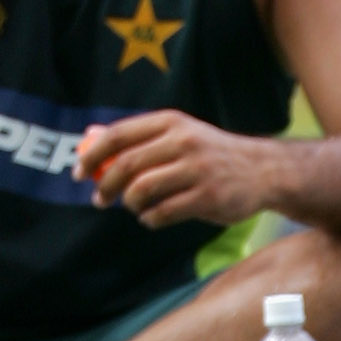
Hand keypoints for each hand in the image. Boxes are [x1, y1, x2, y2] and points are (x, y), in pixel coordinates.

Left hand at [76, 110, 270, 228]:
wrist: (263, 170)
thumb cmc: (210, 153)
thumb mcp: (178, 133)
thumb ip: (139, 137)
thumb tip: (90, 137)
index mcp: (170, 122)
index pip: (118, 135)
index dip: (92, 154)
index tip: (78, 171)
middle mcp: (183, 141)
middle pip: (126, 164)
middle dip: (104, 184)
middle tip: (98, 198)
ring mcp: (197, 170)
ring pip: (142, 190)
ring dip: (129, 203)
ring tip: (133, 207)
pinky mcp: (208, 198)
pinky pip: (164, 212)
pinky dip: (149, 218)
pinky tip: (151, 217)